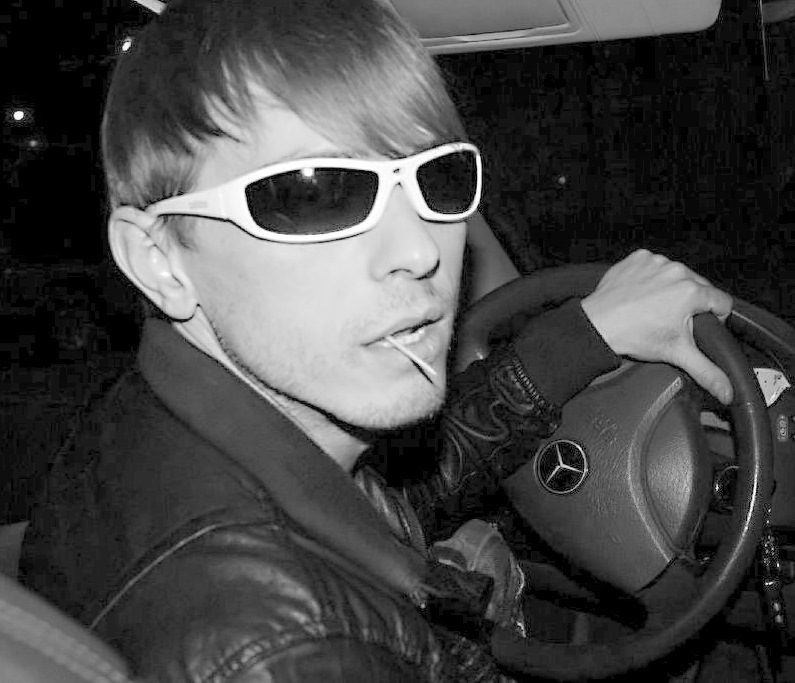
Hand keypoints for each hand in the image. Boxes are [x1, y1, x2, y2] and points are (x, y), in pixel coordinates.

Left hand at [581, 249, 733, 403]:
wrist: (597, 325)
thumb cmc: (633, 335)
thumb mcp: (676, 354)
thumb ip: (707, 371)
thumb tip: (727, 390)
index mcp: (691, 290)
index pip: (722, 302)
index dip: (714, 318)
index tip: (700, 327)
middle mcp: (676, 271)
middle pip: (699, 287)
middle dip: (691, 304)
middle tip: (672, 321)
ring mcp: (655, 262)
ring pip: (676, 276)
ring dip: (670, 289)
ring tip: (654, 309)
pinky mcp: (637, 259)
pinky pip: (653, 266)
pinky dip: (650, 279)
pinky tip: (641, 295)